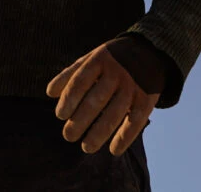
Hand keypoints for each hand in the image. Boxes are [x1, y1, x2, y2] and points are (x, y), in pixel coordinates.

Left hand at [45, 42, 159, 155]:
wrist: (151, 50)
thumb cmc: (113, 59)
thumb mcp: (93, 58)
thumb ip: (71, 74)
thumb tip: (50, 93)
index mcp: (100, 60)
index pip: (80, 81)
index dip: (68, 100)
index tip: (60, 115)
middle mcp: (117, 72)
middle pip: (96, 100)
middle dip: (79, 121)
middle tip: (68, 136)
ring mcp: (133, 85)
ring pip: (114, 113)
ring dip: (99, 134)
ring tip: (86, 147)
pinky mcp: (148, 98)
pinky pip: (136, 121)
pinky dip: (125, 137)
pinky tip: (114, 150)